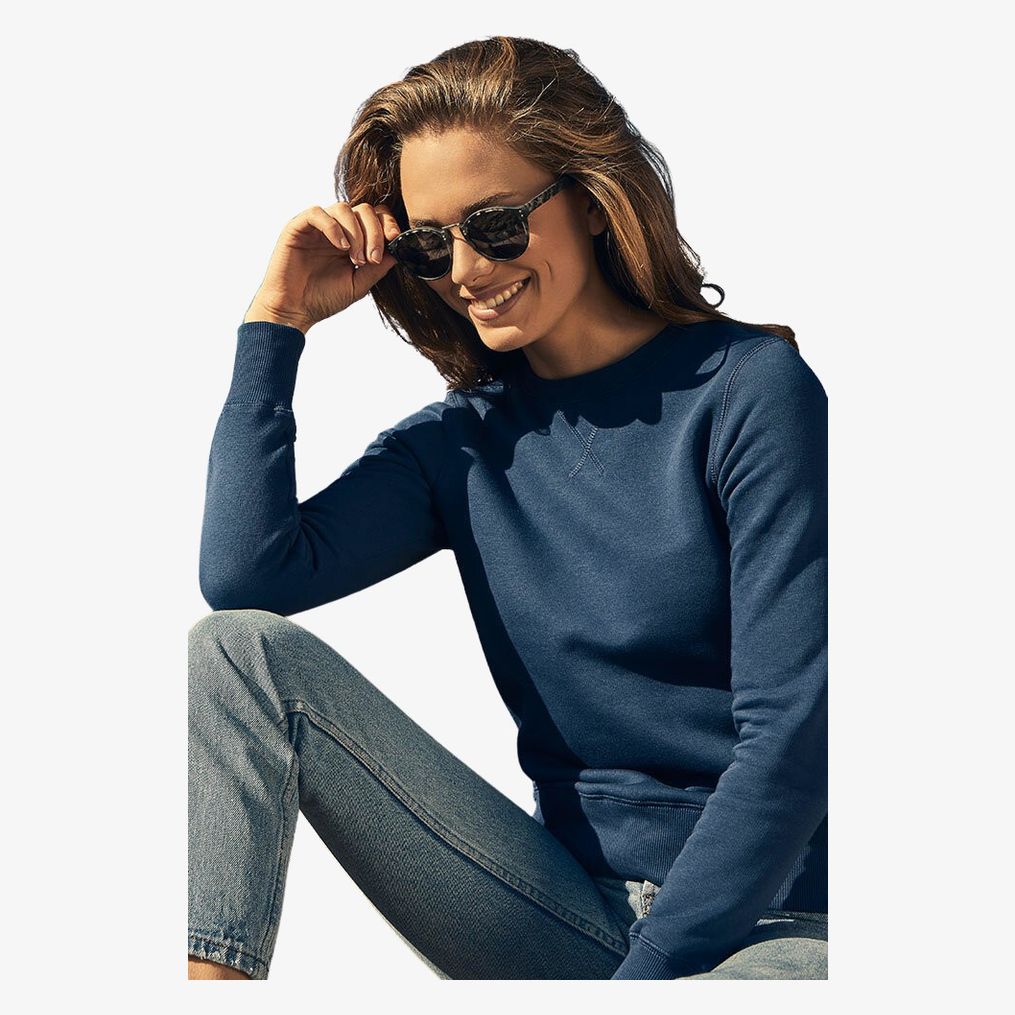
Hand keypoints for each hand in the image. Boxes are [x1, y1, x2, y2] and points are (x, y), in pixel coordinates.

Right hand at [243, 200, 401, 332]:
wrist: (293, 311)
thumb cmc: (323, 299)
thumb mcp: (358, 285)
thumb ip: (378, 268)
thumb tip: (399, 250)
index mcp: (352, 240)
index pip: (374, 217)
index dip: (387, 223)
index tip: (395, 239)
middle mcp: (336, 229)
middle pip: (363, 209)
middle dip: (374, 232)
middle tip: (372, 258)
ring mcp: (317, 227)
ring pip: (342, 208)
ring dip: (356, 232)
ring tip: (356, 259)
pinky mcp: (297, 227)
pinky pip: (317, 213)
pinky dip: (334, 227)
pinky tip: (341, 247)